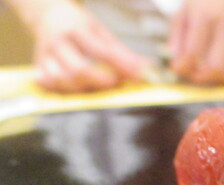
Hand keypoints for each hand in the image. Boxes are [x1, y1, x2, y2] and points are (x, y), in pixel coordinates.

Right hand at [30, 0, 146, 91]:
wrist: (47, 15)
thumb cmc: (79, 26)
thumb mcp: (101, 32)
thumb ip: (122, 53)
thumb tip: (146, 70)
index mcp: (76, 30)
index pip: (101, 52)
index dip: (121, 67)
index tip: (137, 76)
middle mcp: (58, 43)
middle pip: (79, 70)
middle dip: (101, 81)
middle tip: (115, 84)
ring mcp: (46, 56)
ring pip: (62, 80)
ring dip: (84, 89)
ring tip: (98, 89)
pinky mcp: (38, 66)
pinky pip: (48, 85)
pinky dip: (63, 90)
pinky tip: (76, 90)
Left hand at [169, 0, 223, 84]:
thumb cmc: (203, 3)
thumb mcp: (183, 12)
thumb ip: (177, 38)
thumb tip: (177, 63)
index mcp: (205, 17)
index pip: (194, 51)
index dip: (183, 65)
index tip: (176, 68)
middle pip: (215, 65)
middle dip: (200, 76)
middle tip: (191, 74)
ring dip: (217, 79)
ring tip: (205, 75)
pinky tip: (218, 73)